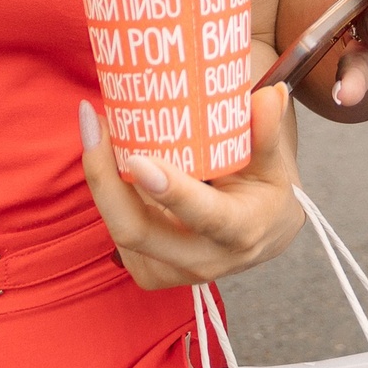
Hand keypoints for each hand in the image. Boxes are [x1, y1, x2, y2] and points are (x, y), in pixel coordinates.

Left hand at [77, 87, 302, 287]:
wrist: (258, 237)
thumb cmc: (263, 194)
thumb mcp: (272, 165)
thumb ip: (266, 133)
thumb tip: (269, 96)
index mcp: (238, 233)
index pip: (203, 216)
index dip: (170, 190)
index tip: (138, 158)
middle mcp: (201, 261)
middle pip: (136, 230)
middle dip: (105, 179)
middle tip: (95, 122)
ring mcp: (169, 272)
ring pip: (119, 227)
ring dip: (102, 178)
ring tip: (96, 126)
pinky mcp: (148, 271)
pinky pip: (117, 229)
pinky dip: (108, 191)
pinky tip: (104, 154)